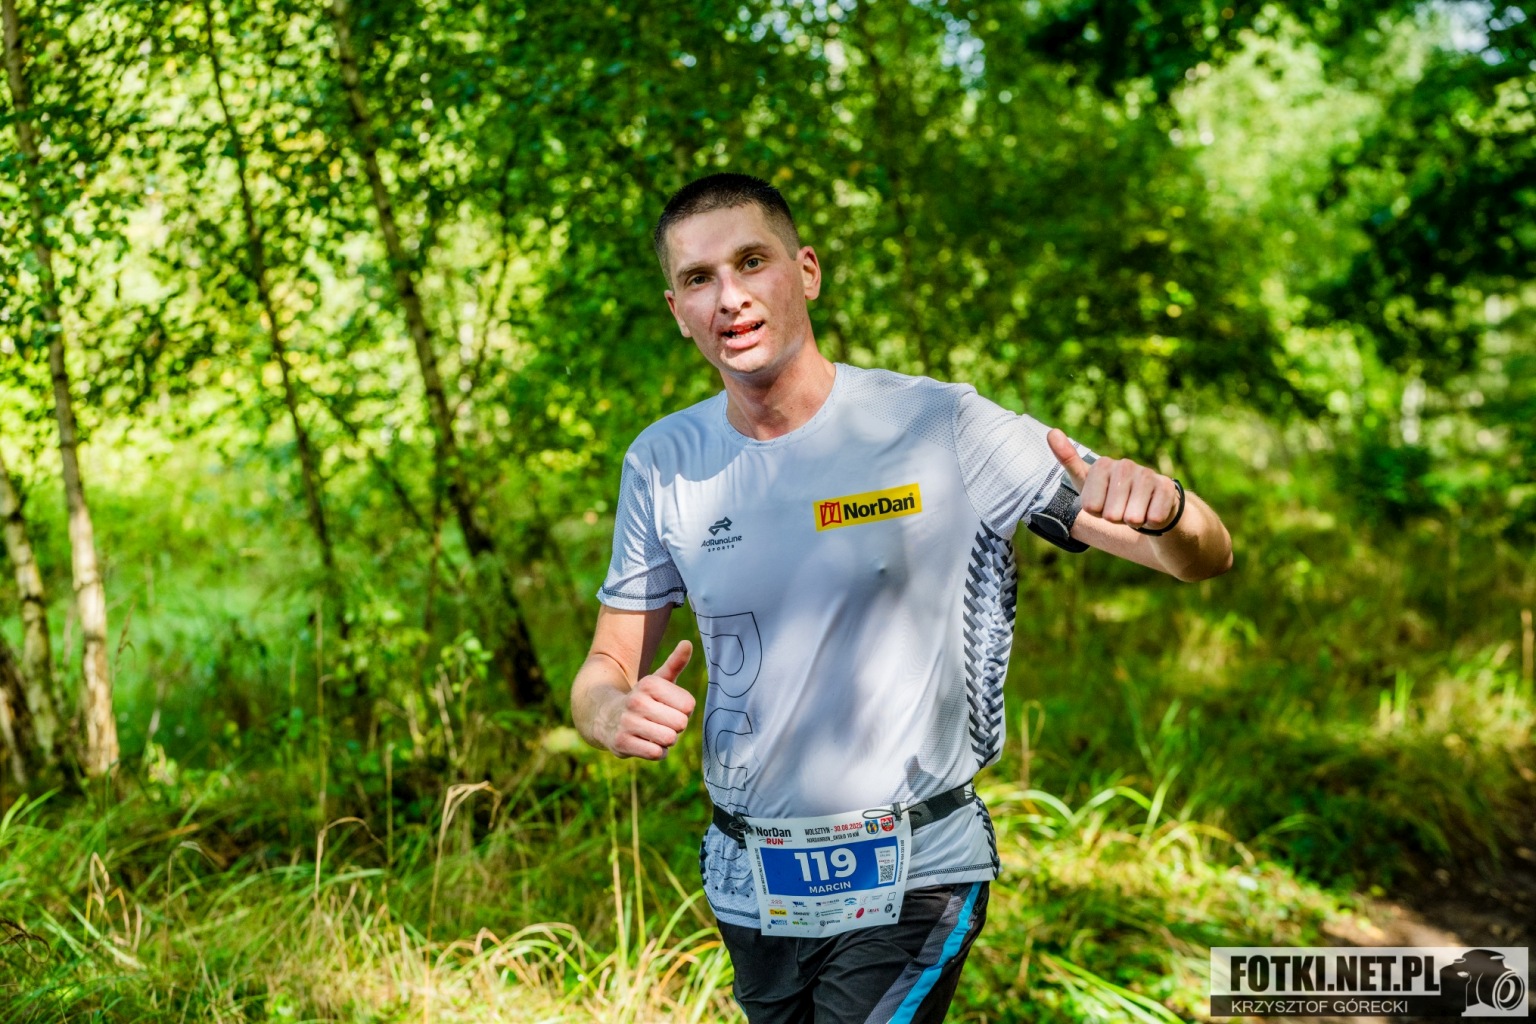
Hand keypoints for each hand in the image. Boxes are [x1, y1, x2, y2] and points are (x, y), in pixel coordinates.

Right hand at [605, 640, 694, 759]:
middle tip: (661, 722)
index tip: (669, 707)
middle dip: (675, 726)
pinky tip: (646, 743)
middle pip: (680, 723)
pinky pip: (656, 753)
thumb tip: (688, 643)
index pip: (688, 705)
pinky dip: (656, 752)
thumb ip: (675, 663)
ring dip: (666, 740)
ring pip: (669, 739)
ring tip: (654, 732)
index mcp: (649, 684)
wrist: (604, 716)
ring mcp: (627, 722)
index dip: (683, 710)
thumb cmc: (641, 699)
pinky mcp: (621, 743)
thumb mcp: (657, 680)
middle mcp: (637, 701)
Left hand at [1047, 428, 1179, 532]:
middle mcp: (1125, 466)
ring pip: (1133, 517)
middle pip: (1111, 514)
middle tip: (1120, 510)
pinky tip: (1152, 513)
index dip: (1097, 513)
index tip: (1101, 505)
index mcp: (1102, 465)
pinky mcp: (1167, 487)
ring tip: (1135, 512)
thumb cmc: (1111, 498)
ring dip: (1133, 522)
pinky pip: (1154, 517)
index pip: (1091, 506)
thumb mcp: (1086, 484)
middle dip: (1116, 520)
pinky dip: (1151, 523)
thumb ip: (1068, 461)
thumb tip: (1052, 432)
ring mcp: (1148, 474)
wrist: (1148, 507)